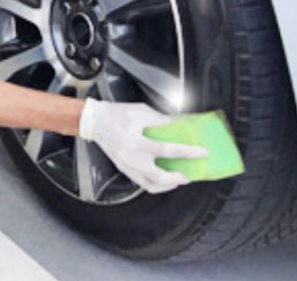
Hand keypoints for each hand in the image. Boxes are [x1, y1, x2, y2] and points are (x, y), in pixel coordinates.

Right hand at [79, 98, 207, 193]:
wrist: (95, 121)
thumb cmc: (116, 114)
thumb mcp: (142, 111)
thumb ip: (161, 120)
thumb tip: (178, 126)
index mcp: (136, 140)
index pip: (167, 149)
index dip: (187, 152)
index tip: (201, 152)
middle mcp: (131, 156)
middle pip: (158, 176)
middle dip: (177, 178)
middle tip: (188, 175)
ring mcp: (127, 165)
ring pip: (150, 184)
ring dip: (167, 185)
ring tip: (177, 180)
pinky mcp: (124, 168)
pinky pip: (142, 182)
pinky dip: (155, 184)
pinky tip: (163, 180)